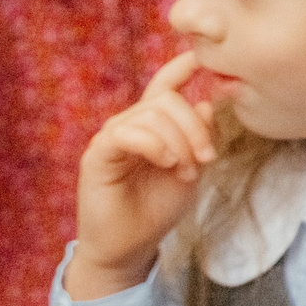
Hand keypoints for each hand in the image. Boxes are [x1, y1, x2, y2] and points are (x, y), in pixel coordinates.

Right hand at [68, 52, 215, 299]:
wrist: (129, 248)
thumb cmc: (157, 209)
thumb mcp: (191, 170)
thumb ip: (199, 138)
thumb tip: (206, 103)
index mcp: (152, 127)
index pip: (163, 87)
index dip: (180, 68)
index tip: (200, 57)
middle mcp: (130, 125)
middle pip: (166, 100)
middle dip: (195, 126)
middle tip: (207, 158)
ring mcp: (112, 137)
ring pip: (151, 115)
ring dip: (180, 141)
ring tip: (187, 171)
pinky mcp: (98, 154)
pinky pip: (127, 133)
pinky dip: (155, 145)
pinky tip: (168, 163)